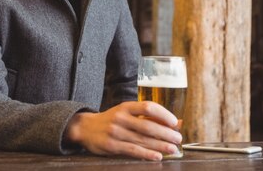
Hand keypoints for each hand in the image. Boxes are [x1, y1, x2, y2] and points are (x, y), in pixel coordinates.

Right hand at [65, 101, 181, 160]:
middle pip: (148, 125)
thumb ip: (147, 116)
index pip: (148, 107)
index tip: (174, 122)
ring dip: (160, 145)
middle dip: (165, 133)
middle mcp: (121, 117)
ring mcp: (115, 132)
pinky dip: (146, 154)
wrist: (85, 128)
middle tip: (178, 138)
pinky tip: (157, 156)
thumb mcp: (126, 112)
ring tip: (173, 149)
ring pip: (142, 139)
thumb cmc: (111, 120)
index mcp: (126, 106)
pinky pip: (133, 150)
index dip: (164, 114)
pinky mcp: (112, 146)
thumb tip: (175, 122)